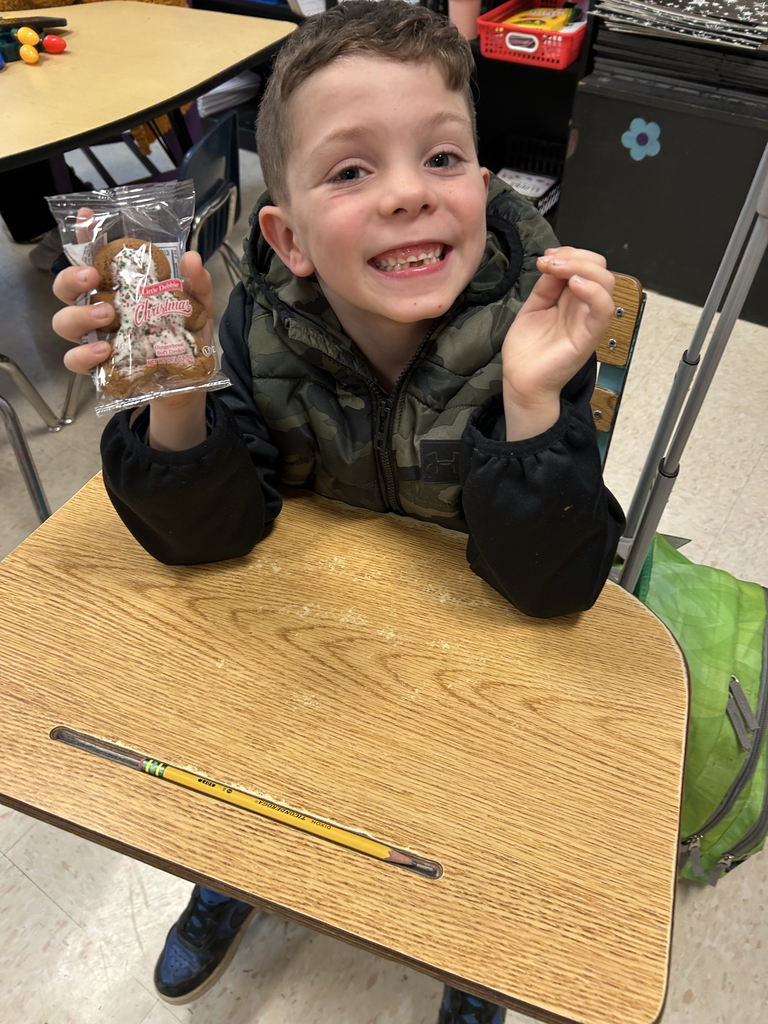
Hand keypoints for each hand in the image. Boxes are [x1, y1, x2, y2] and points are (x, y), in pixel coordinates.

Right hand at [52, 208, 215, 449]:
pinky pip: (74, 360)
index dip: (85, 235)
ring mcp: (95, 337)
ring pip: (63, 321)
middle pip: (66, 286)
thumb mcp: (199, 310)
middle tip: (93, 277)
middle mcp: (100, 307)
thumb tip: (192, 258)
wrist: (188, 383)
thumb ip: (197, 285)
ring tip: (106, 315)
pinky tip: (105, 350)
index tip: (85, 217)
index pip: (96, 256)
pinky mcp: (97, 367)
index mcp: (121, 287)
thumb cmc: (186, 339)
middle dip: (71, 277)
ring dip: (79, 314)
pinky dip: (84, 354)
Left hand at [501, 247, 614, 439]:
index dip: (569, 253)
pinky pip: (604, 309)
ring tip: (558, 270)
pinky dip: (593, 291)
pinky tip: (574, 284)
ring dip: (582, 267)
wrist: (521, 380)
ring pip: (606, 283)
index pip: (586, 265)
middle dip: (576, 256)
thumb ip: (546, 285)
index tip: (545, 256)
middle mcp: (584, 308)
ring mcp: (588, 321)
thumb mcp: (533, 307)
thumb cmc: (527, 351)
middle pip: (600, 268)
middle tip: (550, 262)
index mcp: (572, 300)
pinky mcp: (589, 337)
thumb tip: (553, 262)